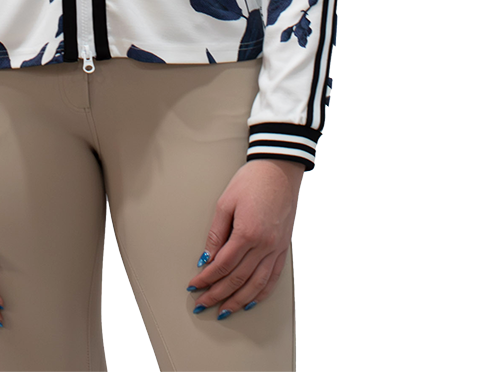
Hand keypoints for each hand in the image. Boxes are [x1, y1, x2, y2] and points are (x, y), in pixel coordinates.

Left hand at [186, 159, 303, 316]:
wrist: (279, 169)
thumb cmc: (251, 181)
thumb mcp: (225, 202)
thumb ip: (216, 234)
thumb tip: (206, 259)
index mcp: (247, 233)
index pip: (222, 265)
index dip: (206, 279)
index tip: (194, 286)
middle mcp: (264, 245)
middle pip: (238, 279)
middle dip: (217, 294)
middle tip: (202, 304)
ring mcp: (277, 248)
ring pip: (257, 285)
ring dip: (239, 301)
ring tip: (224, 311)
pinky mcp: (284, 247)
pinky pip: (274, 277)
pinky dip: (262, 292)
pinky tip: (251, 300)